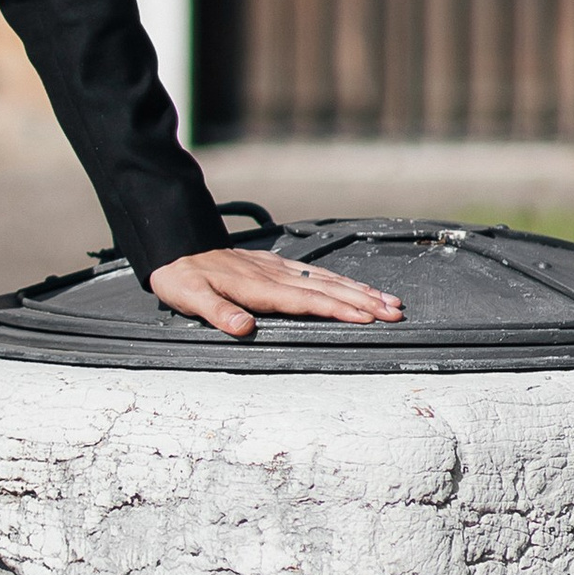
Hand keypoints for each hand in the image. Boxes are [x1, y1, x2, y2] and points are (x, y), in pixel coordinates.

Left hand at [145, 247, 404, 343]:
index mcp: (260, 287)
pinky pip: (316, 274)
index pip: (308, 301)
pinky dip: (341, 281)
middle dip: (364, 301)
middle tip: (395, 312)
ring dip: (360, 290)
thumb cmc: (184, 277)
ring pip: (328, 279)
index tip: (367, 317)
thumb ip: (218, 313)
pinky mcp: (276, 265)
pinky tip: (355, 286)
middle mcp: (275, 275)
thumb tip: (243, 327)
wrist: (178, 247)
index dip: (339, 309)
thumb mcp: (191, 297)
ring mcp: (278, 268)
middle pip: (328, 289)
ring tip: (389, 300)